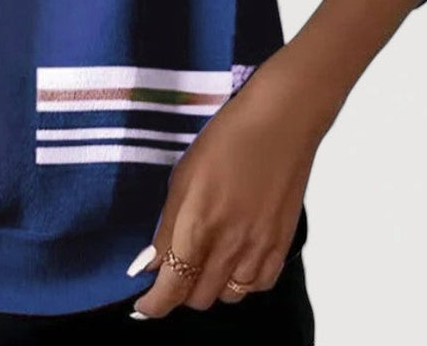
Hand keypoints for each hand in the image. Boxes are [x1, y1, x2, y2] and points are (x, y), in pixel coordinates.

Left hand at [125, 52, 326, 318]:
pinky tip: (235, 258)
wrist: (280, 122)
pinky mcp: (282, 244)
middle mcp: (229, 245)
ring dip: (211, 285)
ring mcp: (259, 248)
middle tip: (173, 270)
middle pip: (198, 297)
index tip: (144, 304)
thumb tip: (152, 264)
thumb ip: (167, 226)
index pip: (171, 288)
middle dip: (180, 291)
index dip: (154, 304)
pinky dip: (242, 281)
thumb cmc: (226, 138)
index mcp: (198, 225)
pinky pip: (258, 285)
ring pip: (228, 296)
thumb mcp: (182, 175)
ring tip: (205, 260)